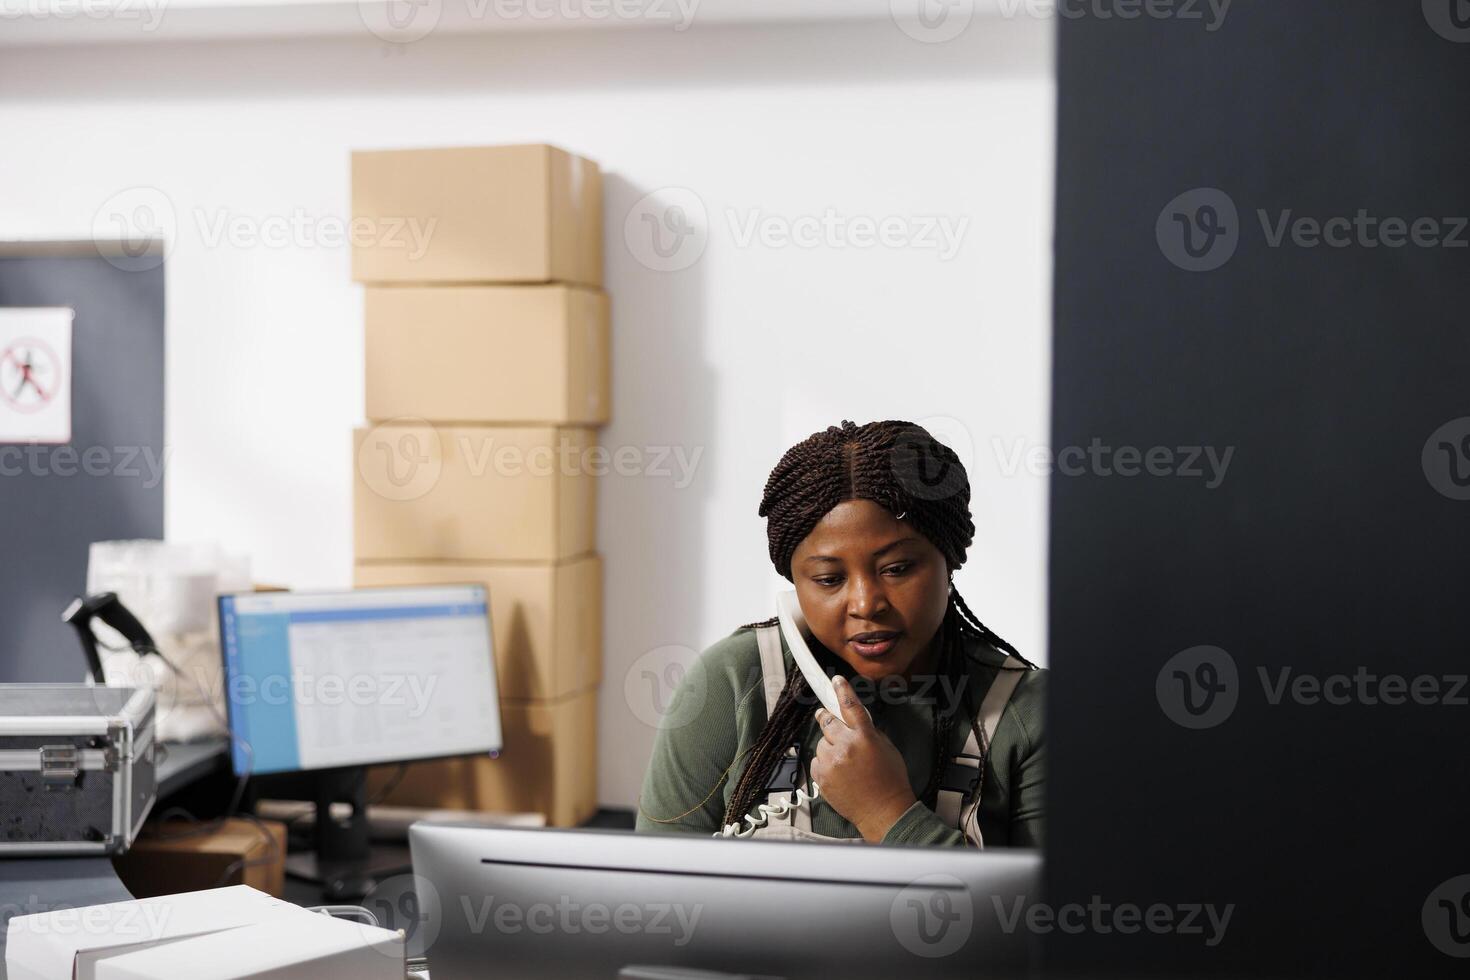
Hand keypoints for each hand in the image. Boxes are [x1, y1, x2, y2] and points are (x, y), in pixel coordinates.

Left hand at [811, 675, 916, 842]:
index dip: (842, 690)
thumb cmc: (891, 782)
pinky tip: (840, 773)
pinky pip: (817, 761)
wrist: (884, 812)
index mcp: (865, 737)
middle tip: (831, 723)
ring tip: (845, 762)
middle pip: (827, 722)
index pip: (850, 706)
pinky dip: (825, 764)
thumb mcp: (888, 749)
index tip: (836, 681)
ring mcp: (831, 763)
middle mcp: (845, 747)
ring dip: (830, 747)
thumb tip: (856, 723)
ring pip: (821, 743)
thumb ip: (870, 732)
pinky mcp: (822, 778)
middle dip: (828, 720)